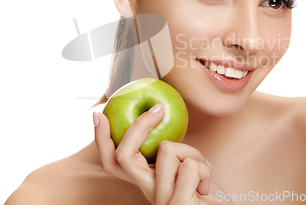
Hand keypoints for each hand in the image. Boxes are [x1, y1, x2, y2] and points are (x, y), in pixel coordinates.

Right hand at [94, 104, 232, 204]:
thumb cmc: (206, 189)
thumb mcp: (185, 165)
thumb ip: (171, 151)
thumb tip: (160, 111)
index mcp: (145, 181)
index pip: (112, 162)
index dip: (101, 139)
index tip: (99, 114)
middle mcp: (148, 192)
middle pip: (124, 155)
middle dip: (138, 126)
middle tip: (157, 110)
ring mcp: (161, 201)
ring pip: (166, 150)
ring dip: (192, 152)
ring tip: (202, 169)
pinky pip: (188, 165)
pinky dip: (204, 167)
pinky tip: (206, 185)